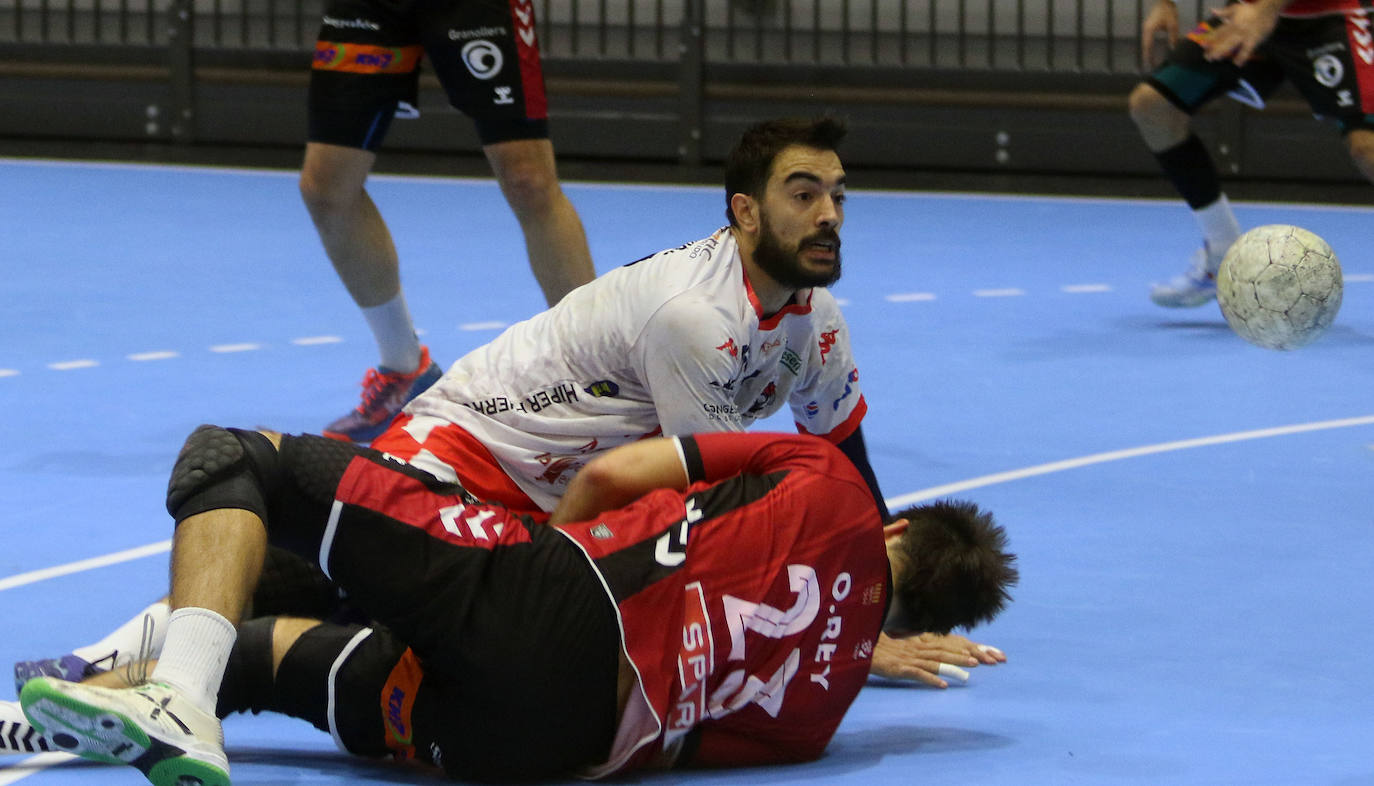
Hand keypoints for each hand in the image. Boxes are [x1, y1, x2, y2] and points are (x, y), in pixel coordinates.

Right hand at [869, 632, 1006, 687]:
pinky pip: (918, 674)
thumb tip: (917, 646)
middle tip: (980, 661)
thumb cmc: (873, 648)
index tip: (974, 651)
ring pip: (934, 662)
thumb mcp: (894, 645)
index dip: (957, 648)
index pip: (939, 645)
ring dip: (952, 666)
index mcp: (914, 644)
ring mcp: (907, 659)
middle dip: (961, 656)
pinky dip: (931, 679)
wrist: (854, 648)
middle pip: (942, 652)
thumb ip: (907, 645)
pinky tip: (943, 686)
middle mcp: (913, 650)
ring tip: (969, 671)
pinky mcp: (899, 669)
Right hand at [1140, 0, 1179, 68]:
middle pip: (1145, 46)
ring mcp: (1146, 28)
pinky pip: (1147, 38)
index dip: (1149, 56)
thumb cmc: (1168, 11)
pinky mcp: (1148, 26)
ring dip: (1147, 50)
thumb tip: (1173, 48)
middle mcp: (1146, 30)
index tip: (1150, 64)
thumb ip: (1173, 37)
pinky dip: (1148, 45)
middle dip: (1147, 55)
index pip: (1148, 46)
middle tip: (1150, 64)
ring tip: (1150, 59)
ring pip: (1145, 42)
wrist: (1163, 1)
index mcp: (1150, 30)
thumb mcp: (1173, 24)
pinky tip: (1151, 49)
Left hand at [1202, 1, 1281, 64]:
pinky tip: (1238, 64)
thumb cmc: (1250, 10)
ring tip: (1216, 59)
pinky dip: (1242, 57)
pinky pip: (1247, 50)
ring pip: (1233, 45)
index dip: (1210, 39)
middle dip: (1214, 49)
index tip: (1203, 46)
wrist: (1268, 9)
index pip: (1218, 32)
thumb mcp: (1235, 9)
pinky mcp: (1254, 40)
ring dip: (1223, 52)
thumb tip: (1212, 11)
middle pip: (1223, 40)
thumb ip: (1223, 12)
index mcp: (1231, 23)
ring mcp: (1245, 36)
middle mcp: (1236, 30)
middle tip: (1207, 57)